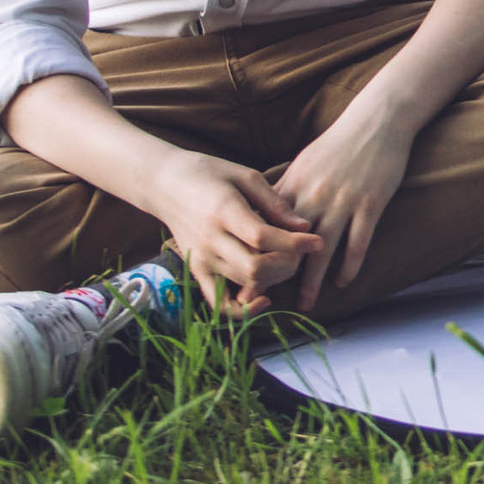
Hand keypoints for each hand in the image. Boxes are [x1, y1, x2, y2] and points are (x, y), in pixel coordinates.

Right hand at [148, 148, 323, 318]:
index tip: (317, 240)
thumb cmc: (211, 174)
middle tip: (303, 250)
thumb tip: (305, 226)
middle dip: (288, 264)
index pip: (262, 237)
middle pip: (256, 267)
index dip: (294, 243)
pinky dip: (244, 309)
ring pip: (245, 284)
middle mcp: (210, 240)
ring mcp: (202, 260)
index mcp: (223, 211)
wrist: (165, 185)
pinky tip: (264, 298)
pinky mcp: (197, 272)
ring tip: (287, 260)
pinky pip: (219, 304)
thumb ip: (275, 203)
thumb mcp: (246, 176)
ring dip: (275, 278)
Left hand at [273, 108, 417, 310]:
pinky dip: (349, 266)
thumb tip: (266, 216)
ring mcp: (343, 202)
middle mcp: (314, 197)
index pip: (268, 228)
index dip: (256, 255)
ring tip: (306, 303)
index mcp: (294, 186)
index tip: (244, 278)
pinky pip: (357, 243)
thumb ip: (287, 191)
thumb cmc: (340, 143)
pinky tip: (343, 282)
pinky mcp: (370, 205)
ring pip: (322, 250)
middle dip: (277, 276)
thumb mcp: (305, 163)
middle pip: (290, 245)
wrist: (377, 121)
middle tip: (266, 302)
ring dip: (312, 281)